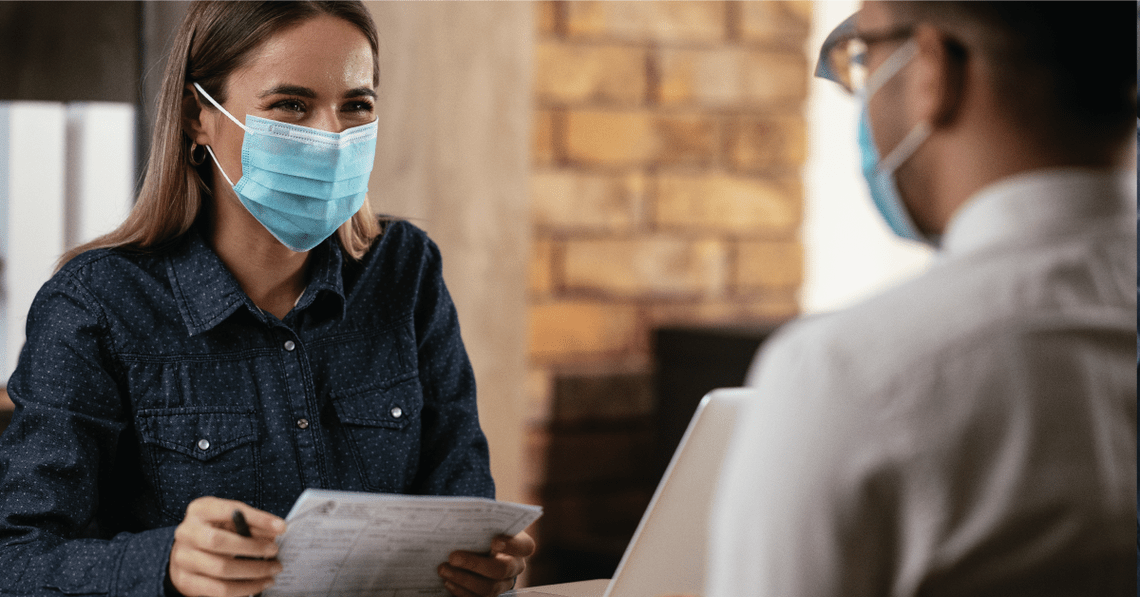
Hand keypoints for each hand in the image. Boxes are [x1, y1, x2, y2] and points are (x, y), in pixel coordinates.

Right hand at [168, 497, 286, 596]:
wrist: (186, 552)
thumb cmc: (214, 531)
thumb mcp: (229, 520)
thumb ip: (250, 523)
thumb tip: (276, 531)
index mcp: (200, 510)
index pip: (230, 510)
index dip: (257, 519)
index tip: (281, 527)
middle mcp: (187, 533)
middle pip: (219, 542)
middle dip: (252, 548)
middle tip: (274, 551)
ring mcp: (183, 558)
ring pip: (221, 569)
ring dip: (253, 571)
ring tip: (272, 571)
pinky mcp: (186, 581)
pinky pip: (219, 590)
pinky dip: (244, 589)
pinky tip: (258, 585)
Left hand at [438, 530, 535, 596]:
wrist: (477, 548)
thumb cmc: (481, 532)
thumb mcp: (484, 525)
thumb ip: (479, 522)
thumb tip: (456, 515)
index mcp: (519, 545)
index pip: (525, 546)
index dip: (512, 545)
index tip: (494, 541)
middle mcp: (515, 566)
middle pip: (502, 569)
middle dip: (475, 564)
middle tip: (453, 557)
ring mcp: (503, 584)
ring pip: (489, 588)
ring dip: (463, 579)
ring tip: (443, 569)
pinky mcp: (489, 595)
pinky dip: (461, 591)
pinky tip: (447, 582)